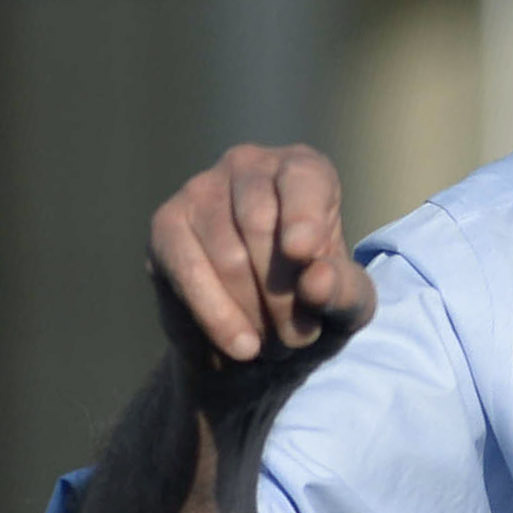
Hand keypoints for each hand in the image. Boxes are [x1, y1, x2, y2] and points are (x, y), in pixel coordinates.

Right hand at [150, 145, 376, 374]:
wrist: (254, 339)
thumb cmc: (310, 305)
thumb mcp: (346, 306)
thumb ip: (344, 291)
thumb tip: (316, 280)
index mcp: (303, 169)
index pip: (303, 181)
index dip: (304, 217)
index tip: (303, 253)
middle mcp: (249, 165)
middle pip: (261, 224)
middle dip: (283, 294)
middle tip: (297, 337)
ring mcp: (200, 190)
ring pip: (227, 255)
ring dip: (254, 312)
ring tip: (271, 343)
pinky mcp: (166, 225)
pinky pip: (188, 271)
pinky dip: (217, 315)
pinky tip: (241, 346)